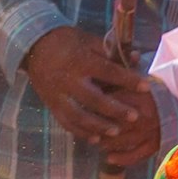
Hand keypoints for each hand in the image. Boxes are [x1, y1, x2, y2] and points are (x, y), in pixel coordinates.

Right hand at [21, 24, 157, 162]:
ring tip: (116, 131)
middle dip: (115, 109)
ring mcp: (58, 94)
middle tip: (135, 117)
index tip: (146, 88)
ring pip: (79, 115)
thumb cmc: (65, 41)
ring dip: (98, 125)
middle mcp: (68, 80)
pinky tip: (95, 138)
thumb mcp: (87, 40)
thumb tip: (136, 58)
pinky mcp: (51, 104)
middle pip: (94, 99)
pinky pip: (65, 122)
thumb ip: (110, 51)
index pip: (108, 72)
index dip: (128, 80)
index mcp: (80, 61)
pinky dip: (80, 132)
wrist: (31, 46)